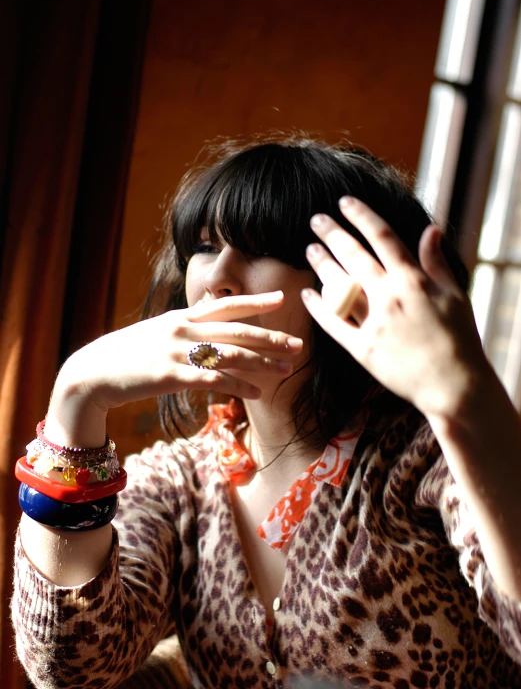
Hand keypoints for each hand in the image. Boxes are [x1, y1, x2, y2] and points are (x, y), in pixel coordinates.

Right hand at [47, 291, 302, 444]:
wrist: (94, 372)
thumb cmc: (129, 354)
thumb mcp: (158, 333)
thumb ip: (186, 330)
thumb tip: (212, 334)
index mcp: (182, 316)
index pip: (226, 304)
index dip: (256, 300)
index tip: (282, 297)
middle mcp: (183, 329)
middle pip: (237, 331)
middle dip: (271, 337)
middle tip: (298, 344)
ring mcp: (177, 352)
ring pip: (231, 354)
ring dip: (263, 363)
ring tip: (286, 370)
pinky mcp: (171, 376)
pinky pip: (214, 379)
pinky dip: (240, 385)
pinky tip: (257, 392)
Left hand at [301, 197, 488, 421]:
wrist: (453, 385)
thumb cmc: (459, 338)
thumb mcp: (455, 295)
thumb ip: (436, 262)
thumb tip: (431, 228)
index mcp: (413, 280)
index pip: (382, 237)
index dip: (361, 216)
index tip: (345, 202)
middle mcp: (389, 297)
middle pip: (354, 256)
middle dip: (332, 234)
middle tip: (315, 219)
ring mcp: (373, 323)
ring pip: (339, 286)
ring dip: (322, 265)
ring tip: (310, 249)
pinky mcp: (362, 350)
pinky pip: (334, 325)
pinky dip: (319, 308)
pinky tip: (308, 294)